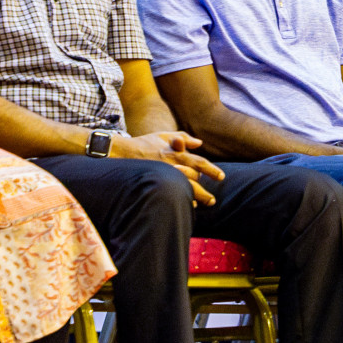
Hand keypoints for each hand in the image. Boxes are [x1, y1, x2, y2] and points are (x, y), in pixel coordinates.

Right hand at [111, 131, 225, 206]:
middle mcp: (172, 165)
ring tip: (203, 206)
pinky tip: (186, 206)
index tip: (221, 177)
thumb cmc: (143, 143)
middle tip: (212, 200)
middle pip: (194, 179)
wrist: (120, 153)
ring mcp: (162, 175)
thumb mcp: (163, 135)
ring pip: (184, 189)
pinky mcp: (153, 184)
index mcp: (176, 153)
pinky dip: (180, 200)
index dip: (212, 170)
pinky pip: (170, 195)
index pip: (199, 162)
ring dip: (196, 198)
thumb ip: (183, 137)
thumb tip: (199, 143)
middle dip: (204, 190)